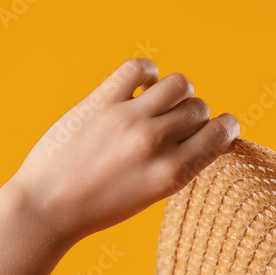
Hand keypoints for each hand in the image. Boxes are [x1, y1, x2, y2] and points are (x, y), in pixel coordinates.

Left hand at [7, 57, 239, 245]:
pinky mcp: (101, 101)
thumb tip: (205, 133)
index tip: (220, 130)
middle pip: (199, 108)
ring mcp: (127, 119)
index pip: (220, 133)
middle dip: (194, 116)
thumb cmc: (101, 207)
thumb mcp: (152, 194)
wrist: (49, 207)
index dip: (226, 128)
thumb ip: (180, 164)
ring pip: (178, 84)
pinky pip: (139, 67)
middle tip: (176, 129)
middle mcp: (154, 144)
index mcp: (172, 174)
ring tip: (161, 105)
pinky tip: (142, 86)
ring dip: (176, 92)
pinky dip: (148, 72)